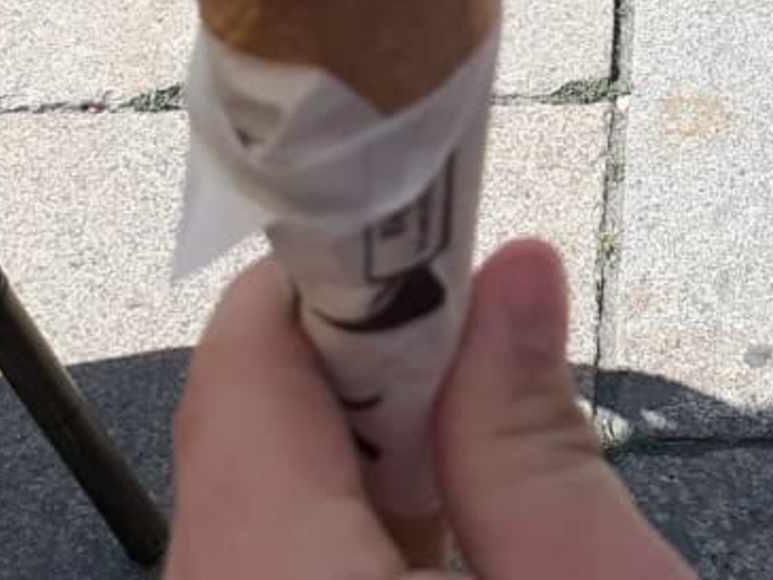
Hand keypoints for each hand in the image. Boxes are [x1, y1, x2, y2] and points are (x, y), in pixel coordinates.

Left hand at [167, 239, 694, 579]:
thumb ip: (530, 438)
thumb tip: (515, 267)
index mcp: (272, 578)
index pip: (244, 371)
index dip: (332, 276)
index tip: (429, 228)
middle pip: (242, 447)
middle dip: (362, 370)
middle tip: (486, 331)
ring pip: (251, 523)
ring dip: (358, 459)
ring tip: (479, 431)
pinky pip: (270, 578)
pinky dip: (343, 537)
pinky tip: (448, 536)